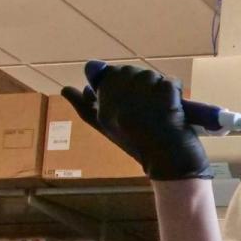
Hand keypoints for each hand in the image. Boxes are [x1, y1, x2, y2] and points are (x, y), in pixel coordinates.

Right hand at [60, 61, 211, 180]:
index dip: (118, 86)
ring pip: (148, 75)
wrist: (170, 167)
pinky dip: (174, 89)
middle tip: (149, 108)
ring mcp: (144, 98)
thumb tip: (66, 89)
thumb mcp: (109, 130)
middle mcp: (119, 102)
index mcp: (104, 113)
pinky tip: (174, 106)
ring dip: (157, 87)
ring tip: (161, 109)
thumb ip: (86, 107)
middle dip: (138, 84)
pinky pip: (169, 81)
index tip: (130, 105)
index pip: (102, 79)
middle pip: (125, 73)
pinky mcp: (166, 95)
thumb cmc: (141, 149)